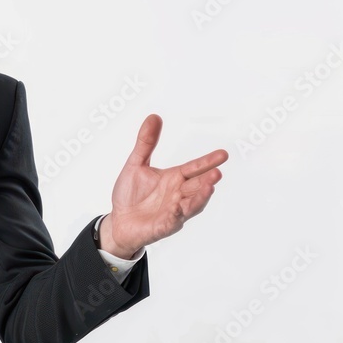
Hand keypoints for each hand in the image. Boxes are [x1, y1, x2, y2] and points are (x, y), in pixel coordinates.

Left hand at [100, 114, 227, 258]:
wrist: (118, 221)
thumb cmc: (130, 195)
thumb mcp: (135, 164)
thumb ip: (146, 143)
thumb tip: (154, 117)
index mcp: (173, 179)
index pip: (194, 168)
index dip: (207, 161)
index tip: (223, 154)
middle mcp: (177, 194)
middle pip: (197, 186)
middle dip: (208, 180)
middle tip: (217, 172)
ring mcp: (173, 211)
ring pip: (192, 204)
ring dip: (200, 197)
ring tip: (209, 187)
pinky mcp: (164, 226)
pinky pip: (173, 220)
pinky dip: (177, 214)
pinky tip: (178, 208)